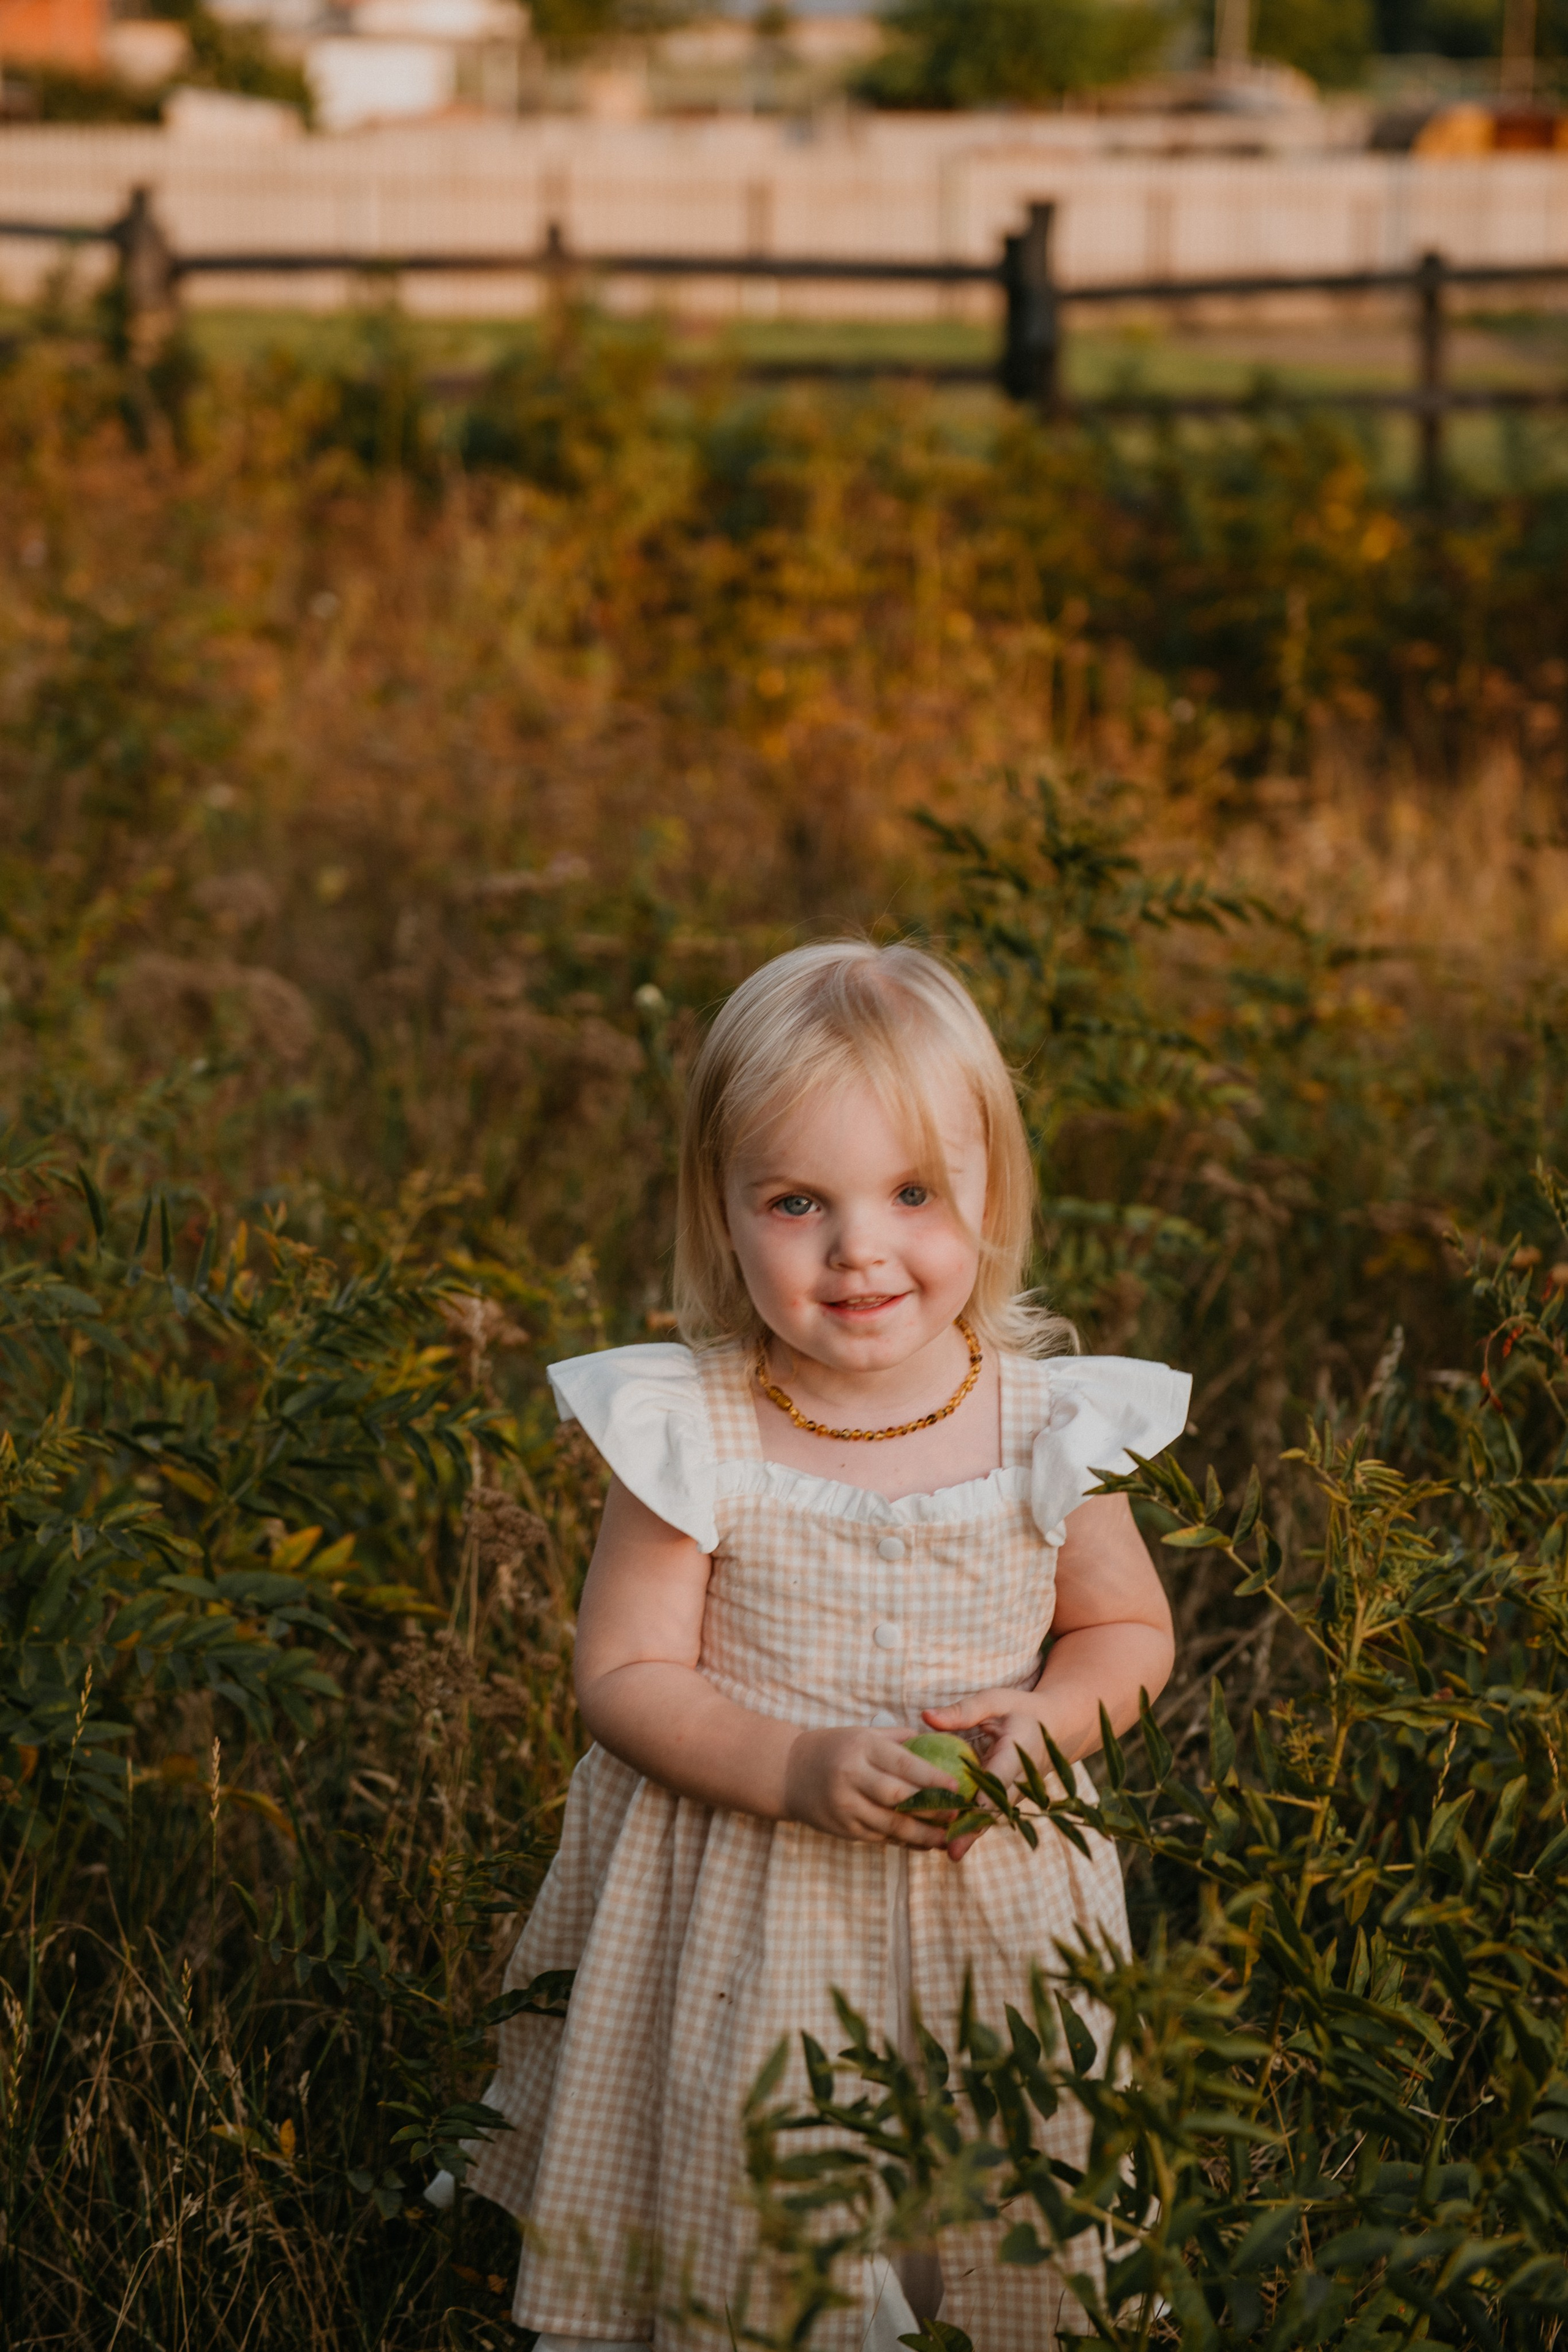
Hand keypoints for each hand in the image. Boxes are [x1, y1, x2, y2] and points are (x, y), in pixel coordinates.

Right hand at [783, 1726, 960, 1848]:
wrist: (790, 1772)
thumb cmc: (836, 1747)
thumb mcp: (864, 1734)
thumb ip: (900, 1740)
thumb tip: (941, 1742)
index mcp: (862, 1747)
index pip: (903, 1764)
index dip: (932, 1778)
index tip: (957, 1788)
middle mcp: (852, 1776)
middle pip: (898, 1798)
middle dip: (932, 1810)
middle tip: (958, 1816)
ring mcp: (845, 1805)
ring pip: (890, 1826)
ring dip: (922, 1835)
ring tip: (946, 1839)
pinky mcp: (842, 1828)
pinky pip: (878, 1838)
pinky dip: (903, 1842)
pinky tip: (922, 1843)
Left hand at [920, 1689, 1048, 1861]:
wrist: (1055, 1728)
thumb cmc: (1020, 1710)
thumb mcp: (995, 1701)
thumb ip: (963, 1711)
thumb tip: (926, 1717)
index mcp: (1017, 1752)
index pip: (1000, 1777)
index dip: (985, 1795)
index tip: (969, 1811)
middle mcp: (1020, 1779)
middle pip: (996, 1807)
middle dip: (975, 1828)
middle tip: (952, 1850)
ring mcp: (1017, 1793)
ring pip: (994, 1816)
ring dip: (973, 1834)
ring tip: (949, 1853)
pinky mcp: (1009, 1799)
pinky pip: (990, 1814)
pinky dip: (973, 1828)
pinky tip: (950, 1844)